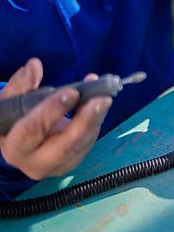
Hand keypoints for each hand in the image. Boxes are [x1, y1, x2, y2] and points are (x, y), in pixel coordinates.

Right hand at [0, 58, 111, 179]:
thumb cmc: (13, 120)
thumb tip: (35, 65)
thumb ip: (21, 85)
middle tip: (102, 99)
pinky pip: (88, 143)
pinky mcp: (74, 162)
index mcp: (15, 148)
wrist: (20, 145)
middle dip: (86, 121)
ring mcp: (58, 166)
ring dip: (96, 119)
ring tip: (105, 96)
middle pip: (65, 146)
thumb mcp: (10, 103)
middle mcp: (36, 163)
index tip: (72, 92)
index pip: (33, 131)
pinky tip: (100, 103)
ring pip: (82, 144)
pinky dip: (96, 121)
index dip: (52, 111)